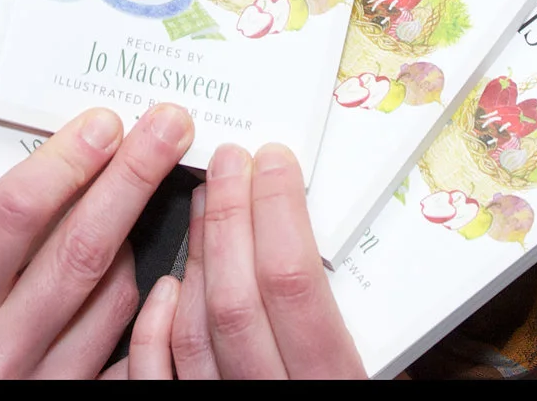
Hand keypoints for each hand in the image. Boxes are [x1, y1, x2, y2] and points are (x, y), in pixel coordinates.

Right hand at [0, 104, 195, 378]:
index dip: (66, 162)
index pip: (14, 217)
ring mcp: (38, 388)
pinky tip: (145, 267)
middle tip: (168, 125)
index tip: (104, 121)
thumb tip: (59, 155)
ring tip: (122, 208)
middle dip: (132, 177)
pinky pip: (131, 345)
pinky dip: (144, 300)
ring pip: (115, 295)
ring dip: (130, 239)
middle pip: (82, 251)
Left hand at [124, 142, 364, 379]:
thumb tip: (344, 223)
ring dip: (196, 254)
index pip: (293, 282)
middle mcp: (274, 395)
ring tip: (203, 197)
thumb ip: (358, 308)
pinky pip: (160, 378)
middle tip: (229, 160)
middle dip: (230, 217)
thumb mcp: (381, 357)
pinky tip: (167, 283)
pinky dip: (155, 328)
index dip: (278, 212)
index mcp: (331, 378)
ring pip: (194, 332)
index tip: (273, 160)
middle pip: (235, 300)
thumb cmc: (349, 399)